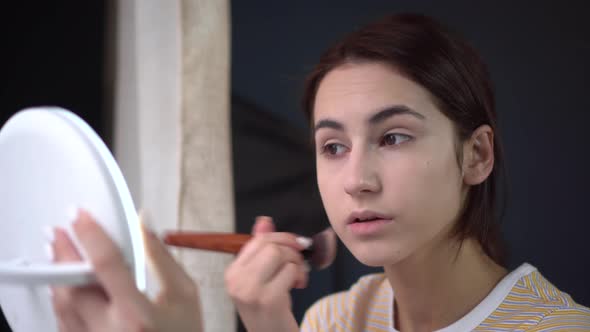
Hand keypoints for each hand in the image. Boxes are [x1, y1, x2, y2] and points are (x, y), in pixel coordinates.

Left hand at [50, 210, 202, 331]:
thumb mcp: (185, 293)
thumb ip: (161, 257)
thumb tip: (143, 224)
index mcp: (137, 315)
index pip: (106, 266)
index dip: (90, 235)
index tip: (80, 216)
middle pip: (73, 288)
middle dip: (63, 256)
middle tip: (59, 233)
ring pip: (62, 307)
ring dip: (57, 278)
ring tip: (58, 254)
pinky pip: (64, 325)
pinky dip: (62, 302)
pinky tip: (65, 287)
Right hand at [224, 216, 309, 331]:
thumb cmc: (268, 308)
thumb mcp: (261, 277)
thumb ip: (262, 249)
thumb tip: (264, 221)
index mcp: (232, 272)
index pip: (258, 240)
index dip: (281, 237)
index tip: (295, 244)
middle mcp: (237, 280)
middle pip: (270, 245)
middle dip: (291, 251)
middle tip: (298, 265)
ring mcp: (251, 290)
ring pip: (280, 255)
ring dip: (297, 264)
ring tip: (297, 278)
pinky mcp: (268, 299)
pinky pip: (290, 271)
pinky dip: (299, 276)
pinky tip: (297, 287)